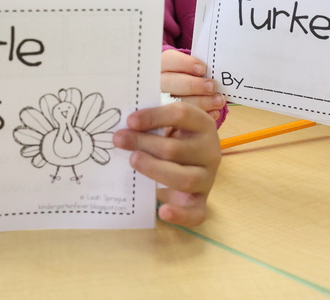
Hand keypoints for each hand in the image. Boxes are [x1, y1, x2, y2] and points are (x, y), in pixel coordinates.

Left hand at [113, 101, 219, 226]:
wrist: (194, 164)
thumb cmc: (175, 138)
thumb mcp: (169, 125)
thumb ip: (152, 123)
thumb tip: (124, 127)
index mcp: (202, 125)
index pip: (181, 115)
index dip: (155, 116)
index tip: (130, 121)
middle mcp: (209, 151)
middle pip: (176, 149)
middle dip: (143, 143)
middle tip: (119, 140)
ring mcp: (207, 179)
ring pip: (184, 179)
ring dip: (154, 170)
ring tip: (133, 161)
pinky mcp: (201, 202)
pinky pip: (196, 214)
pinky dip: (180, 215)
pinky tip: (162, 211)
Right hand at [161, 49, 226, 121]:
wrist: (180, 102)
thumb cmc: (190, 80)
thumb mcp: (190, 71)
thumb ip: (196, 70)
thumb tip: (209, 74)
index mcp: (161, 66)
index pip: (168, 60)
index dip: (185, 64)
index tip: (202, 69)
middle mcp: (154, 84)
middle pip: (170, 82)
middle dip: (193, 85)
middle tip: (211, 88)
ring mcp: (157, 103)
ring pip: (174, 102)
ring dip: (200, 102)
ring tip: (218, 101)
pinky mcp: (163, 121)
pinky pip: (178, 121)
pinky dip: (199, 116)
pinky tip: (213, 113)